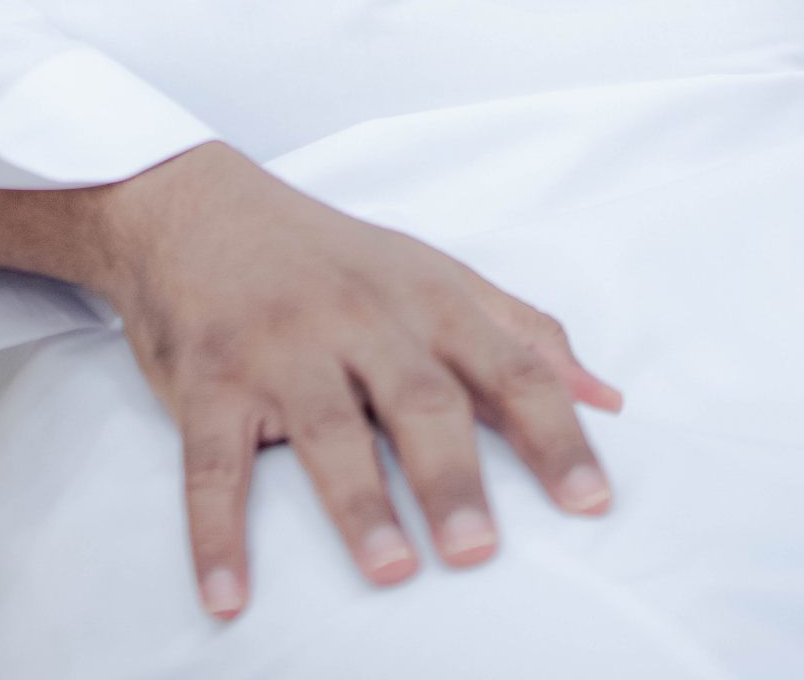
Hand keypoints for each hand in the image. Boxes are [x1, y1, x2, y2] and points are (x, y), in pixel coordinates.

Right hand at [82, 141, 620, 620]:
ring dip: (357, 501)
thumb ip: (519, 332)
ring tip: (390, 569)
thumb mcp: (431, 275)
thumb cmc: (332, 258)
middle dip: (451, 473)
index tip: (591, 501)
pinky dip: (217, 533)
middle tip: (479, 549)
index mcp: (425, 298)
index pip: (507, 367)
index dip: (552, 434)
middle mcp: (358, 317)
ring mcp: (279, 348)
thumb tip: (606, 398)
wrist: (197, 208)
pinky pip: (212, 463)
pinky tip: (230, 594)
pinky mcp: (207, 381)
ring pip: (326, 428)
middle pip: (418, 399)